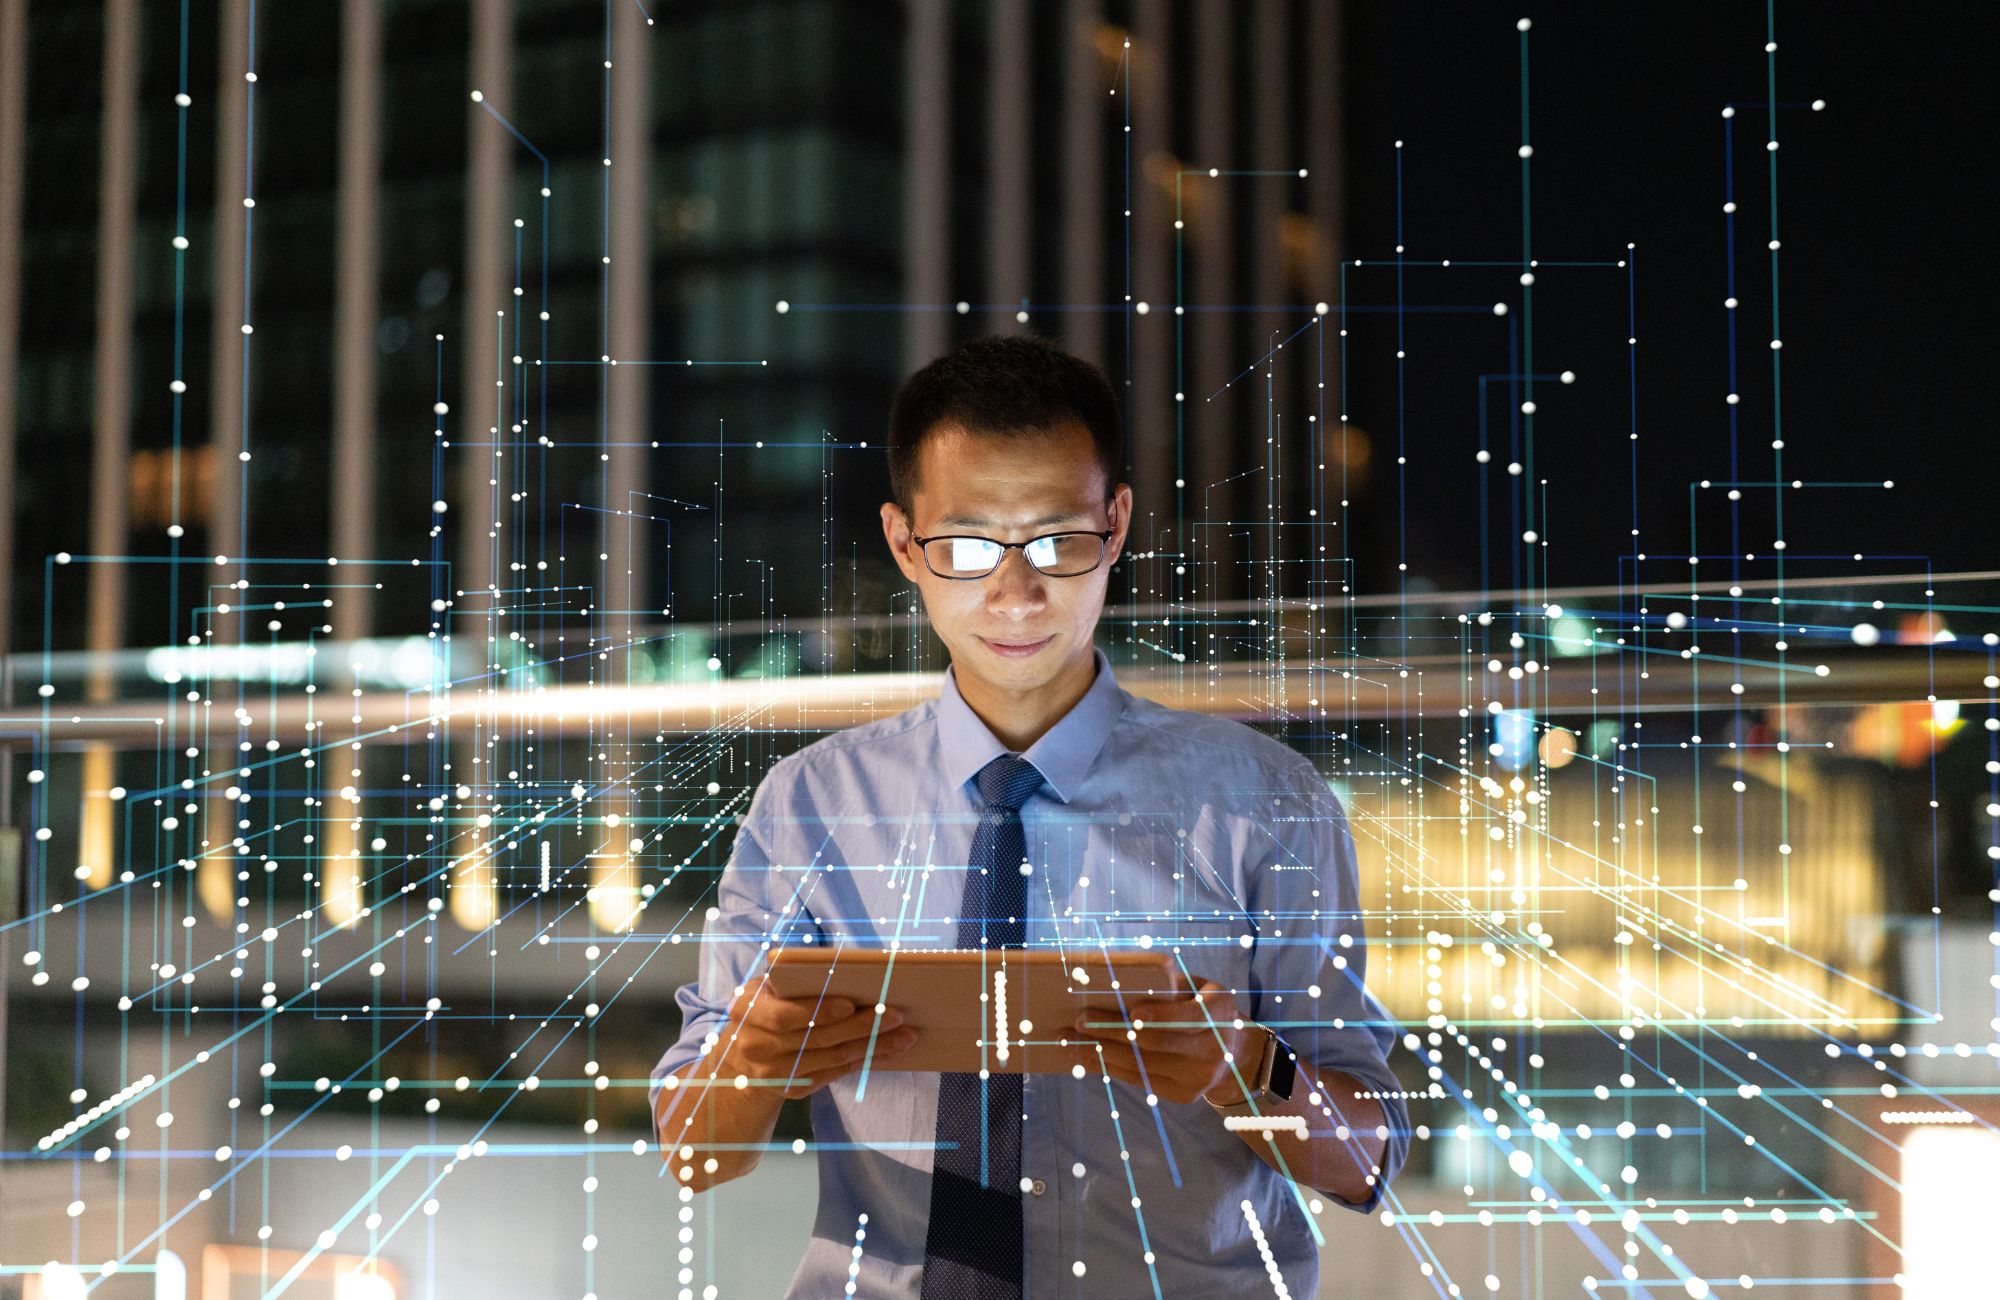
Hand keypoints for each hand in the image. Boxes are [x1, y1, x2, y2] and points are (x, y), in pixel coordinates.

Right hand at [709, 986, 917, 1099]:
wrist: (739, 1058)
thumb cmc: (763, 1007)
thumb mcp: (765, 988)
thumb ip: (794, 982)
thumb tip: (852, 971)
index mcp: (746, 1011)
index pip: (785, 1016)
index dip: (819, 1011)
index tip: (852, 1003)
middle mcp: (756, 1046)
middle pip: (817, 1039)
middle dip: (861, 1027)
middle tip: (896, 1015)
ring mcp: (773, 1073)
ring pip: (832, 1059)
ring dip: (873, 1047)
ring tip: (904, 1035)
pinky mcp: (792, 1089)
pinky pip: (835, 1074)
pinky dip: (863, 1061)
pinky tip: (887, 1050)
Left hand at [1072, 978, 1260, 1105]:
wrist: (1232, 1051)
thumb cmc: (1200, 1005)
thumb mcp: (1195, 987)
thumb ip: (1167, 985)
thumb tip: (1113, 982)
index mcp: (1221, 1013)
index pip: (1191, 1016)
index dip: (1162, 1016)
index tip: (1133, 1013)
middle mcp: (1215, 1050)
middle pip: (1157, 1043)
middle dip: (1114, 1032)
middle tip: (1080, 1021)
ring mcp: (1200, 1078)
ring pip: (1142, 1065)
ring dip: (1101, 1053)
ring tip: (1071, 1041)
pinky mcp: (1185, 1096)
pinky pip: (1141, 1080)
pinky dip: (1111, 1068)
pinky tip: (1088, 1057)